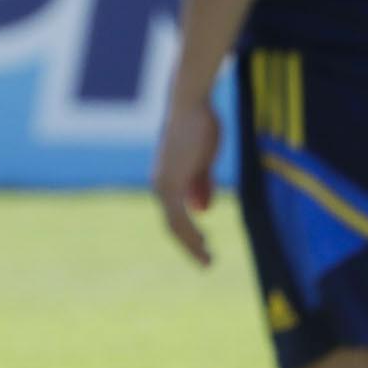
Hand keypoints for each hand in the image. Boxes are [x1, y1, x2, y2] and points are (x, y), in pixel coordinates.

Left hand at [151, 86, 222, 265]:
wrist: (191, 104)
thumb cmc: (200, 125)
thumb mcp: (204, 160)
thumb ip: (201, 184)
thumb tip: (203, 210)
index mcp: (167, 180)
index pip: (175, 216)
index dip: (189, 234)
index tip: (205, 246)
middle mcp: (159, 186)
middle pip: (173, 226)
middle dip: (190, 245)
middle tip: (207, 262)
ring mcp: (163, 186)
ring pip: (175, 226)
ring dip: (192, 245)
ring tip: (208, 260)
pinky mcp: (170, 184)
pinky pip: (179, 218)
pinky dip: (191, 234)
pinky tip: (203, 244)